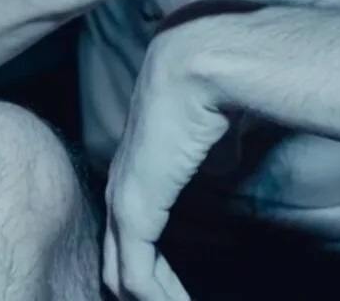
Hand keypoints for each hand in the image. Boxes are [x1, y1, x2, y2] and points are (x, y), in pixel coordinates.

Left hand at [101, 21, 233, 300]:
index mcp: (138, 166)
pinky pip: (136, 276)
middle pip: (116, 257)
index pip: (130, 227)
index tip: (173, 287)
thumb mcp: (216, 127)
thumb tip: (222, 161)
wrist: (202, 62)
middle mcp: (121, 185)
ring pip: (122, 274)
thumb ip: (215, 149)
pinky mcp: (135, 213)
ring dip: (153, 299)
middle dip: (142, 290)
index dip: (149, 260)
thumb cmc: (216, 83)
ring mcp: (123, 200)